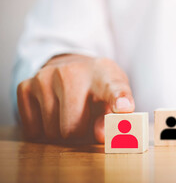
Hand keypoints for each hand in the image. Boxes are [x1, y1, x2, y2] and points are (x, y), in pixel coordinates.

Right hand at [16, 54, 134, 142]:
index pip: (114, 89)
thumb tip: (100, 135)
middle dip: (80, 132)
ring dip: (61, 130)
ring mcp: (45, 77)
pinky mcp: (25, 86)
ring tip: (70, 110)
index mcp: (105, 75)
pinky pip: (32, 131)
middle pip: (73, 129)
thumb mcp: (116, 97)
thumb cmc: (99, 87)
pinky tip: (53, 111)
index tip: (124, 107)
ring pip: (52, 132)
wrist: (73, 65)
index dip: (119, 99)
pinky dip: (43, 129)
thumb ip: (114, 118)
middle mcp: (73, 72)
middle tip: (84, 116)